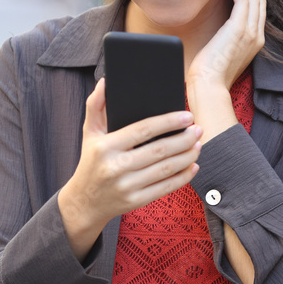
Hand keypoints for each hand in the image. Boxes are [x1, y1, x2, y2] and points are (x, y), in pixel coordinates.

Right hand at [58, 78, 202, 260]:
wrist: (84, 202)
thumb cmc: (90, 161)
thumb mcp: (89, 133)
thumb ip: (96, 105)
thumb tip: (106, 81)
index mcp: (106, 146)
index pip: (143, 130)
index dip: (168, 122)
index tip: (187, 116)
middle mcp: (116, 167)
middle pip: (159, 150)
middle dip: (184, 139)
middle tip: (198, 129)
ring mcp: (127, 186)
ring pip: (165, 169)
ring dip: (187, 156)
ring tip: (198, 145)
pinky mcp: (135, 201)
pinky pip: (165, 188)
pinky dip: (183, 177)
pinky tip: (193, 166)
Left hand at [187, 0, 265, 89]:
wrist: (209, 87)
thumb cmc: (210, 74)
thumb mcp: (224, 54)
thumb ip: (228, 40)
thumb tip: (220, 31)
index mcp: (255, 42)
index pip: (258, 11)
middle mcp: (257, 36)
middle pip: (260, 0)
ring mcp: (250, 32)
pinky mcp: (239, 29)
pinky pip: (243, 0)